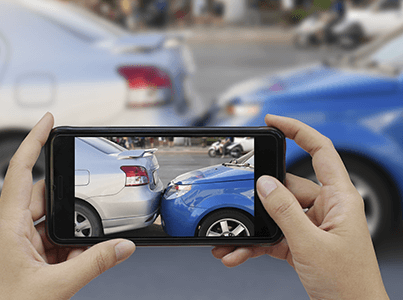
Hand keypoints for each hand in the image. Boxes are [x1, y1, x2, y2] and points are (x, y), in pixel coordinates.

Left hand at [0, 113, 135, 299]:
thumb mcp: (55, 286)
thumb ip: (94, 263)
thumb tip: (122, 247)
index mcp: (8, 226)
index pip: (21, 170)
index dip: (33, 140)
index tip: (48, 121)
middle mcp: (10, 229)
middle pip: (45, 197)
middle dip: (70, 202)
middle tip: (90, 208)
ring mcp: (18, 244)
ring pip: (51, 223)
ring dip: (71, 232)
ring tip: (84, 245)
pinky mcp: (25, 258)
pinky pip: (52, 242)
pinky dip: (68, 249)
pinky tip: (77, 260)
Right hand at [212, 115, 388, 299]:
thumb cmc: (348, 283)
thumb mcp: (310, 244)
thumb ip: (284, 211)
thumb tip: (264, 184)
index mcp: (340, 198)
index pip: (320, 150)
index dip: (297, 130)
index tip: (272, 121)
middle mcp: (325, 207)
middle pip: (286, 185)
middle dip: (259, 195)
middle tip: (238, 197)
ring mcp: (311, 224)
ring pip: (275, 213)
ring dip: (253, 225)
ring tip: (231, 238)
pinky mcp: (300, 241)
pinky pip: (273, 234)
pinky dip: (255, 243)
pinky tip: (238, 252)